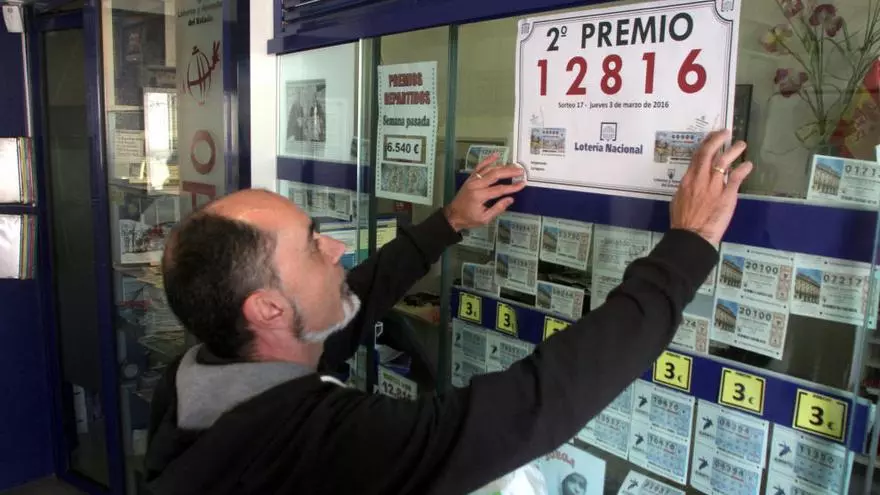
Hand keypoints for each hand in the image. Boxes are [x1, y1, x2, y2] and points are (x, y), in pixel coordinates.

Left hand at [444, 154, 526, 231]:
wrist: (453, 215)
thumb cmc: (469, 218)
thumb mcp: (484, 219)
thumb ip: (497, 208)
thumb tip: (510, 199)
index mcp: (479, 195)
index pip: (499, 189)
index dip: (512, 187)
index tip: (522, 184)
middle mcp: (476, 185)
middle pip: (495, 175)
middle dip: (509, 172)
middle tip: (521, 170)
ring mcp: (472, 180)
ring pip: (489, 169)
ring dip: (502, 166)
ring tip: (514, 165)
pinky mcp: (470, 178)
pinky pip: (480, 166)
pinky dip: (488, 160)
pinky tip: (496, 155)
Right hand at [670, 130, 752, 246]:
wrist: (692, 235)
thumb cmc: (683, 221)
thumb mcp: (679, 199)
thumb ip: (688, 187)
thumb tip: (692, 182)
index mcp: (688, 180)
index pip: (697, 156)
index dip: (706, 143)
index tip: (712, 137)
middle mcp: (701, 179)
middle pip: (709, 153)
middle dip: (718, 140)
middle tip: (725, 133)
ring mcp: (715, 186)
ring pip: (724, 162)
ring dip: (734, 151)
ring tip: (741, 145)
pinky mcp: (727, 196)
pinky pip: (736, 178)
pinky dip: (743, 169)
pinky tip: (748, 165)